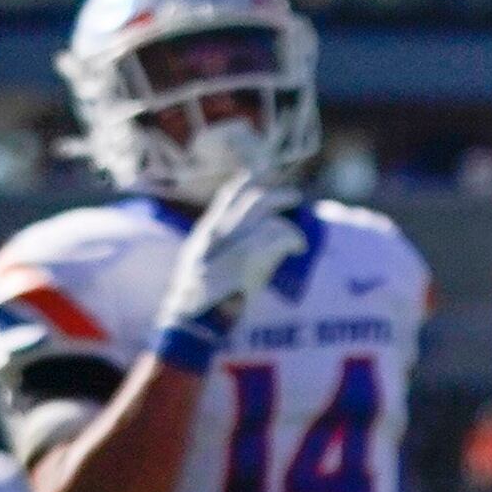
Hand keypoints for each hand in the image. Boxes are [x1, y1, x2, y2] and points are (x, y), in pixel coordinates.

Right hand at [152, 173, 304, 363]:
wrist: (191, 318)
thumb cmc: (193, 300)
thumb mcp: (195, 265)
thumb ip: (212, 248)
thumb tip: (236, 246)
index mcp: (207, 231)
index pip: (229, 196)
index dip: (248, 182)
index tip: (258, 174)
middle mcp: (221, 231)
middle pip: (256, 201)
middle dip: (278, 197)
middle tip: (294, 197)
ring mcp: (235, 243)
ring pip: (272, 221)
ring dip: (290, 226)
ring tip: (300, 236)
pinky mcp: (252, 257)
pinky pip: (283, 237)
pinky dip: (295, 240)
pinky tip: (300, 248)